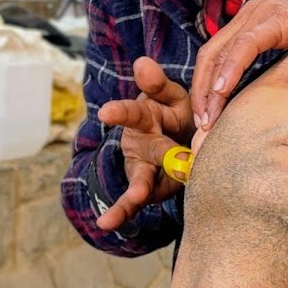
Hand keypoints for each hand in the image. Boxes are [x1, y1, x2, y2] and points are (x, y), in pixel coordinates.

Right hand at [95, 57, 193, 230]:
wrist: (178, 138)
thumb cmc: (175, 113)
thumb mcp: (171, 95)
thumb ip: (158, 85)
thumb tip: (142, 63)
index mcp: (144, 115)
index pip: (131, 111)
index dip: (119, 113)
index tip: (105, 114)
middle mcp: (137, 142)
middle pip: (149, 148)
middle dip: (161, 154)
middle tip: (182, 162)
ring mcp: (140, 167)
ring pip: (137, 180)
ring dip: (135, 191)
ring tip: (133, 198)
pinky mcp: (146, 189)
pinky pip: (134, 201)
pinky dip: (121, 212)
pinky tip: (105, 224)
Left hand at [191, 0, 287, 129]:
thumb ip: (283, 61)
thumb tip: (276, 95)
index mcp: (253, 20)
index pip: (216, 56)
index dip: (206, 86)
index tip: (208, 117)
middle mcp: (250, 14)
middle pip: (209, 56)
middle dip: (201, 93)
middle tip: (202, 125)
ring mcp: (261, 14)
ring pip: (220, 52)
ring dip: (210, 89)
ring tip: (208, 118)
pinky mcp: (277, 18)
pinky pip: (245, 46)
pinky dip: (230, 69)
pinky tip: (223, 91)